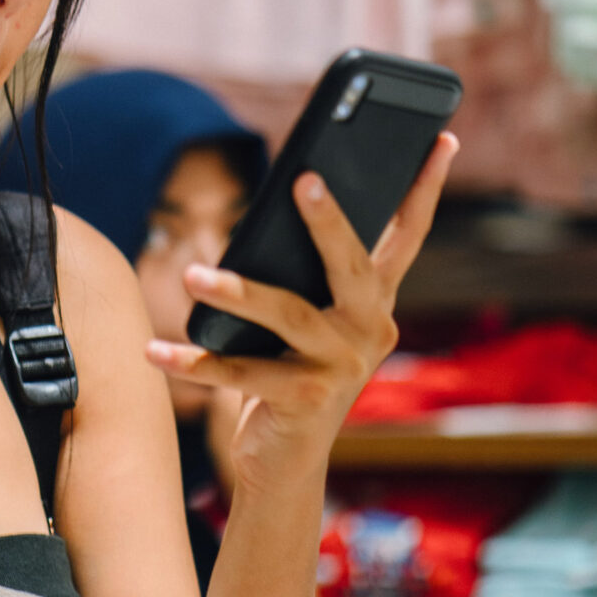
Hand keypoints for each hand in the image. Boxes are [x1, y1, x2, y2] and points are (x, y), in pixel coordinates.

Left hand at [143, 132, 459, 492]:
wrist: (287, 460)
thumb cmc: (287, 368)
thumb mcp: (302, 315)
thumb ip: (299, 270)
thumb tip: (276, 202)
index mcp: (374, 301)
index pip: (407, 235)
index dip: (425, 187)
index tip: (442, 136)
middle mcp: (371, 330)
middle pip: (350, 264)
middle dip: (329, 220)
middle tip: (303, 180)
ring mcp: (343, 368)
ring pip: (289, 315)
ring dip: (237, 292)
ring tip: (194, 275)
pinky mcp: (306, 401)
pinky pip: (241, 374)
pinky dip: (194, 363)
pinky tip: (155, 350)